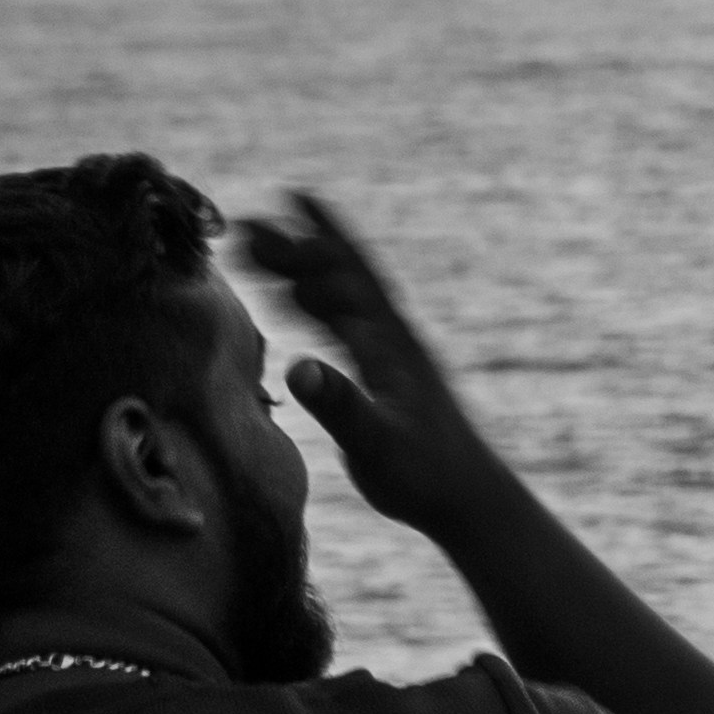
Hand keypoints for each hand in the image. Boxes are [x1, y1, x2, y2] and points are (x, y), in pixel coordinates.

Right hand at [240, 193, 511, 535]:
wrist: (468, 498)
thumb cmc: (426, 476)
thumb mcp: (377, 445)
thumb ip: (340, 405)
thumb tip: (296, 366)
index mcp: (390, 344)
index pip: (347, 279)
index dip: (310, 245)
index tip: (272, 216)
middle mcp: (391, 337)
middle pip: (339, 276)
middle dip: (293, 247)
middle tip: (246, 226)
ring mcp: (390, 353)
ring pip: (339, 296)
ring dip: (300, 271)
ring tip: (256, 252)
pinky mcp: (385, 373)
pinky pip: (344, 324)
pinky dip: (315, 305)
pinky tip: (294, 301)